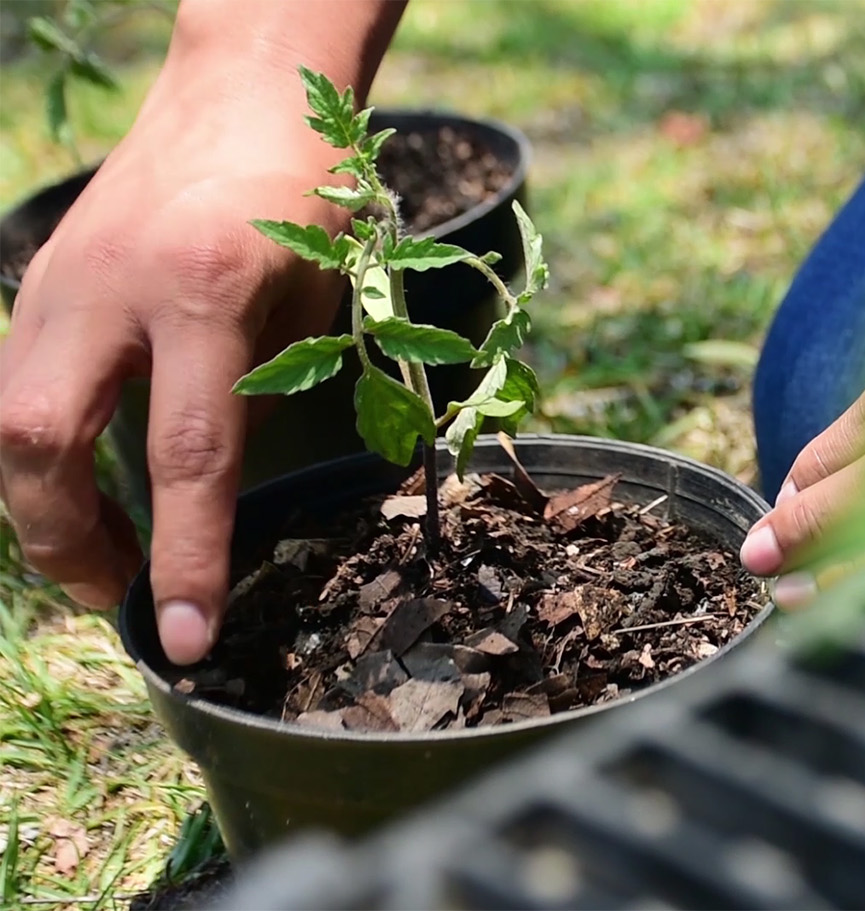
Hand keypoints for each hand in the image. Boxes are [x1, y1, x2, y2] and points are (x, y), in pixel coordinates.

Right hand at [0, 57, 350, 663]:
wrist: (243, 92)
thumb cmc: (304, 199)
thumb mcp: (313, 301)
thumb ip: (256, 397)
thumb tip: (219, 504)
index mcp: (206, 293)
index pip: (187, 455)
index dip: (186, 558)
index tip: (182, 638)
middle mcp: (112, 290)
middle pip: (40, 445)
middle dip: (65, 544)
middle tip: (121, 598)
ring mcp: (59, 282)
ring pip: (8, 423)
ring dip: (49, 506)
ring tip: (111, 557)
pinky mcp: (38, 283)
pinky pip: (19, 389)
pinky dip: (46, 453)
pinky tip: (89, 482)